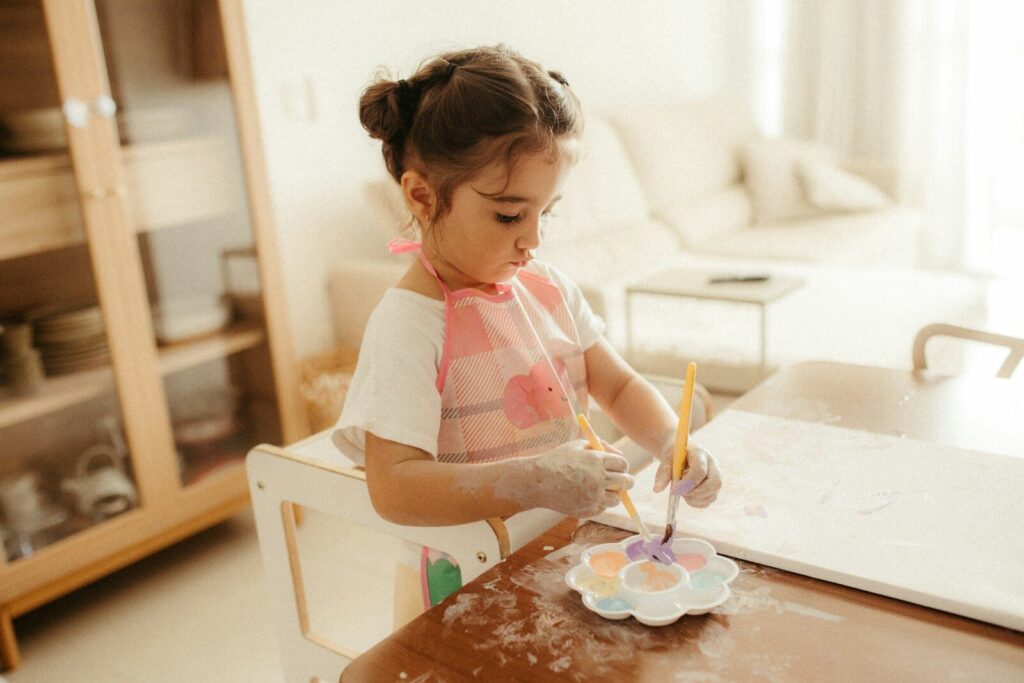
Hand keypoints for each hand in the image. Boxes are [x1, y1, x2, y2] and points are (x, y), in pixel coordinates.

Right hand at [514, 439, 633, 517]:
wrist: (538, 482)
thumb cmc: (557, 460)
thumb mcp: (578, 445)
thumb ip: (601, 446)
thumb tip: (620, 455)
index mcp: (596, 460)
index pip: (623, 464)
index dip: (622, 466)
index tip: (618, 467)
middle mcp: (598, 479)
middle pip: (626, 482)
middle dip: (626, 481)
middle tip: (620, 481)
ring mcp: (593, 497)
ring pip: (617, 498)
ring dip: (612, 494)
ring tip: (598, 488)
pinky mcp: (588, 510)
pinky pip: (603, 508)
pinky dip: (599, 503)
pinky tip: (586, 495)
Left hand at [652, 433, 721, 507]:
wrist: (681, 451)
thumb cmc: (674, 454)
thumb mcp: (667, 458)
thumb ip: (663, 472)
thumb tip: (657, 490)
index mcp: (700, 453)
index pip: (700, 470)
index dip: (688, 482)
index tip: (675, 489)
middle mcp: (712, 465)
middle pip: (714, 483)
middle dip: (696, 493)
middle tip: (681, 493)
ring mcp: (715, 476)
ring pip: (713, 494)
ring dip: (696, 499)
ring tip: (682, 493)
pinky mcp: (713, 487)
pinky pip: (709, 500)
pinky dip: (697, 503)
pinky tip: (687, 497)